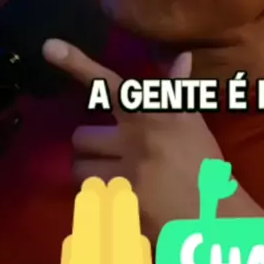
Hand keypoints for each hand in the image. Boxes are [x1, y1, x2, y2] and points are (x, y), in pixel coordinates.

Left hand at [42, 39, 223, 237]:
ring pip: (79, 170)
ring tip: (114, 181)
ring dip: (91, 176)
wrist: (213, 216)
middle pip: (81, 137)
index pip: (109, 85)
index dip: (77, 64)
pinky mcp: (118, 205)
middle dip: (90, 149)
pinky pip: (89, 199)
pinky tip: (122, 205)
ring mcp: (125, 173)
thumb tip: (183, 57)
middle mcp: (134, 140)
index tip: (49, 47)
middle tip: (111, 156)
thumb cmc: (204, 167)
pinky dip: (100, 203)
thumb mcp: (192, 125)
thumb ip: (177, 91)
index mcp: (151, 116)